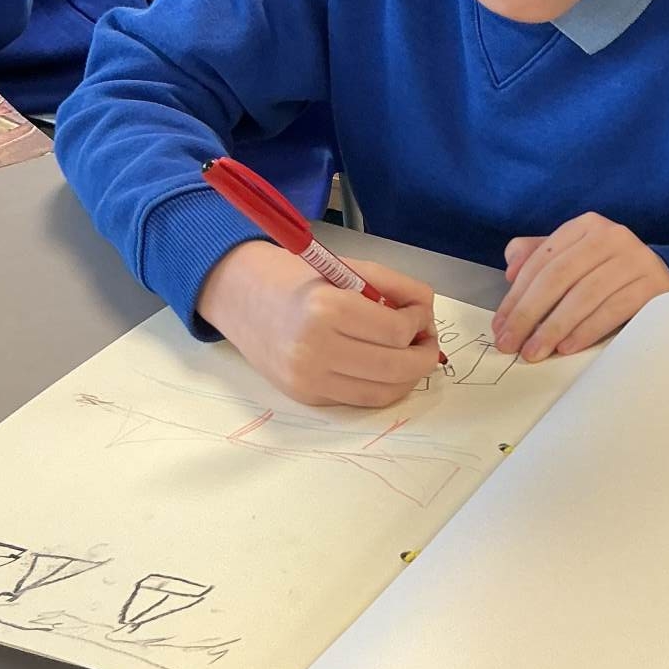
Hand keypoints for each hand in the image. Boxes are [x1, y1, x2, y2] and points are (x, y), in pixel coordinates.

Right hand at [197, 242, 440, 406]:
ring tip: (413, 355)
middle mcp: (314, 349)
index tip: (419, 313)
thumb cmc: (299, 278)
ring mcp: (308, 379)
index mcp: (325, 308)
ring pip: (384, 392)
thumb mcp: (347, 268)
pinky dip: (385, 387)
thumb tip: (427, 312)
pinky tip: (388, 368)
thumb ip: (394, 286)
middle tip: (427, 341)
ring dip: (410, 377)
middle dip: (424, 355)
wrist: (241, 299)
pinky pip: (361, 400)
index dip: (420, 322)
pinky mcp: (306, 397)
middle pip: (396, 367)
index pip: (396, 331)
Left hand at [492, 213, 668, 360]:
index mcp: (587, 226)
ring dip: (554, 328)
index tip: (500, 326)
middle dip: (529, 314)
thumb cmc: (607, 275)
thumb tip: (510, 272)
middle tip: (511, 343)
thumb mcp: (573, 260)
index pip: (542, 261)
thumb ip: (537, 258)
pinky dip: (586, 331)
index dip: (516, 296)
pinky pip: (613, 310)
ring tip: (534, 351)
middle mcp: (612, 236)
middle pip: (559, 277)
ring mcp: (636, 259)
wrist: (660, 282)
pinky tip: (567, 347)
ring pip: (584, 296)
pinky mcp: (653, 285)